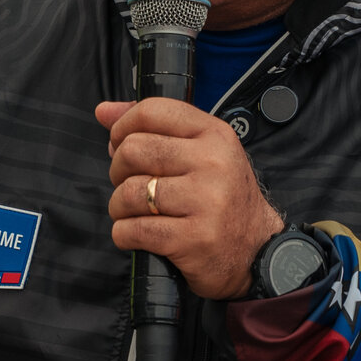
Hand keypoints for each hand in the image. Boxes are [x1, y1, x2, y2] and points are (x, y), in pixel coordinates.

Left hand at [97, 98, 284, 299]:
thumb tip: (103, 111)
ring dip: (119, 206)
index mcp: (214, 134)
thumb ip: (155, 126)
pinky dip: (124, 234)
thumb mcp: (203, 151)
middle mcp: (212, 162)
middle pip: (134, 150)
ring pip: (129, 192)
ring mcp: (205, 201)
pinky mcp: (193, 238)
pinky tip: (136, 234)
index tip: (119, 143)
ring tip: (131, 211)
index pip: (152, 111)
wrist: (257, 249)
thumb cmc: (223, 197)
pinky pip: (134, 230)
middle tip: (128, 183)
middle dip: (117, 169)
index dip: (123, 126)